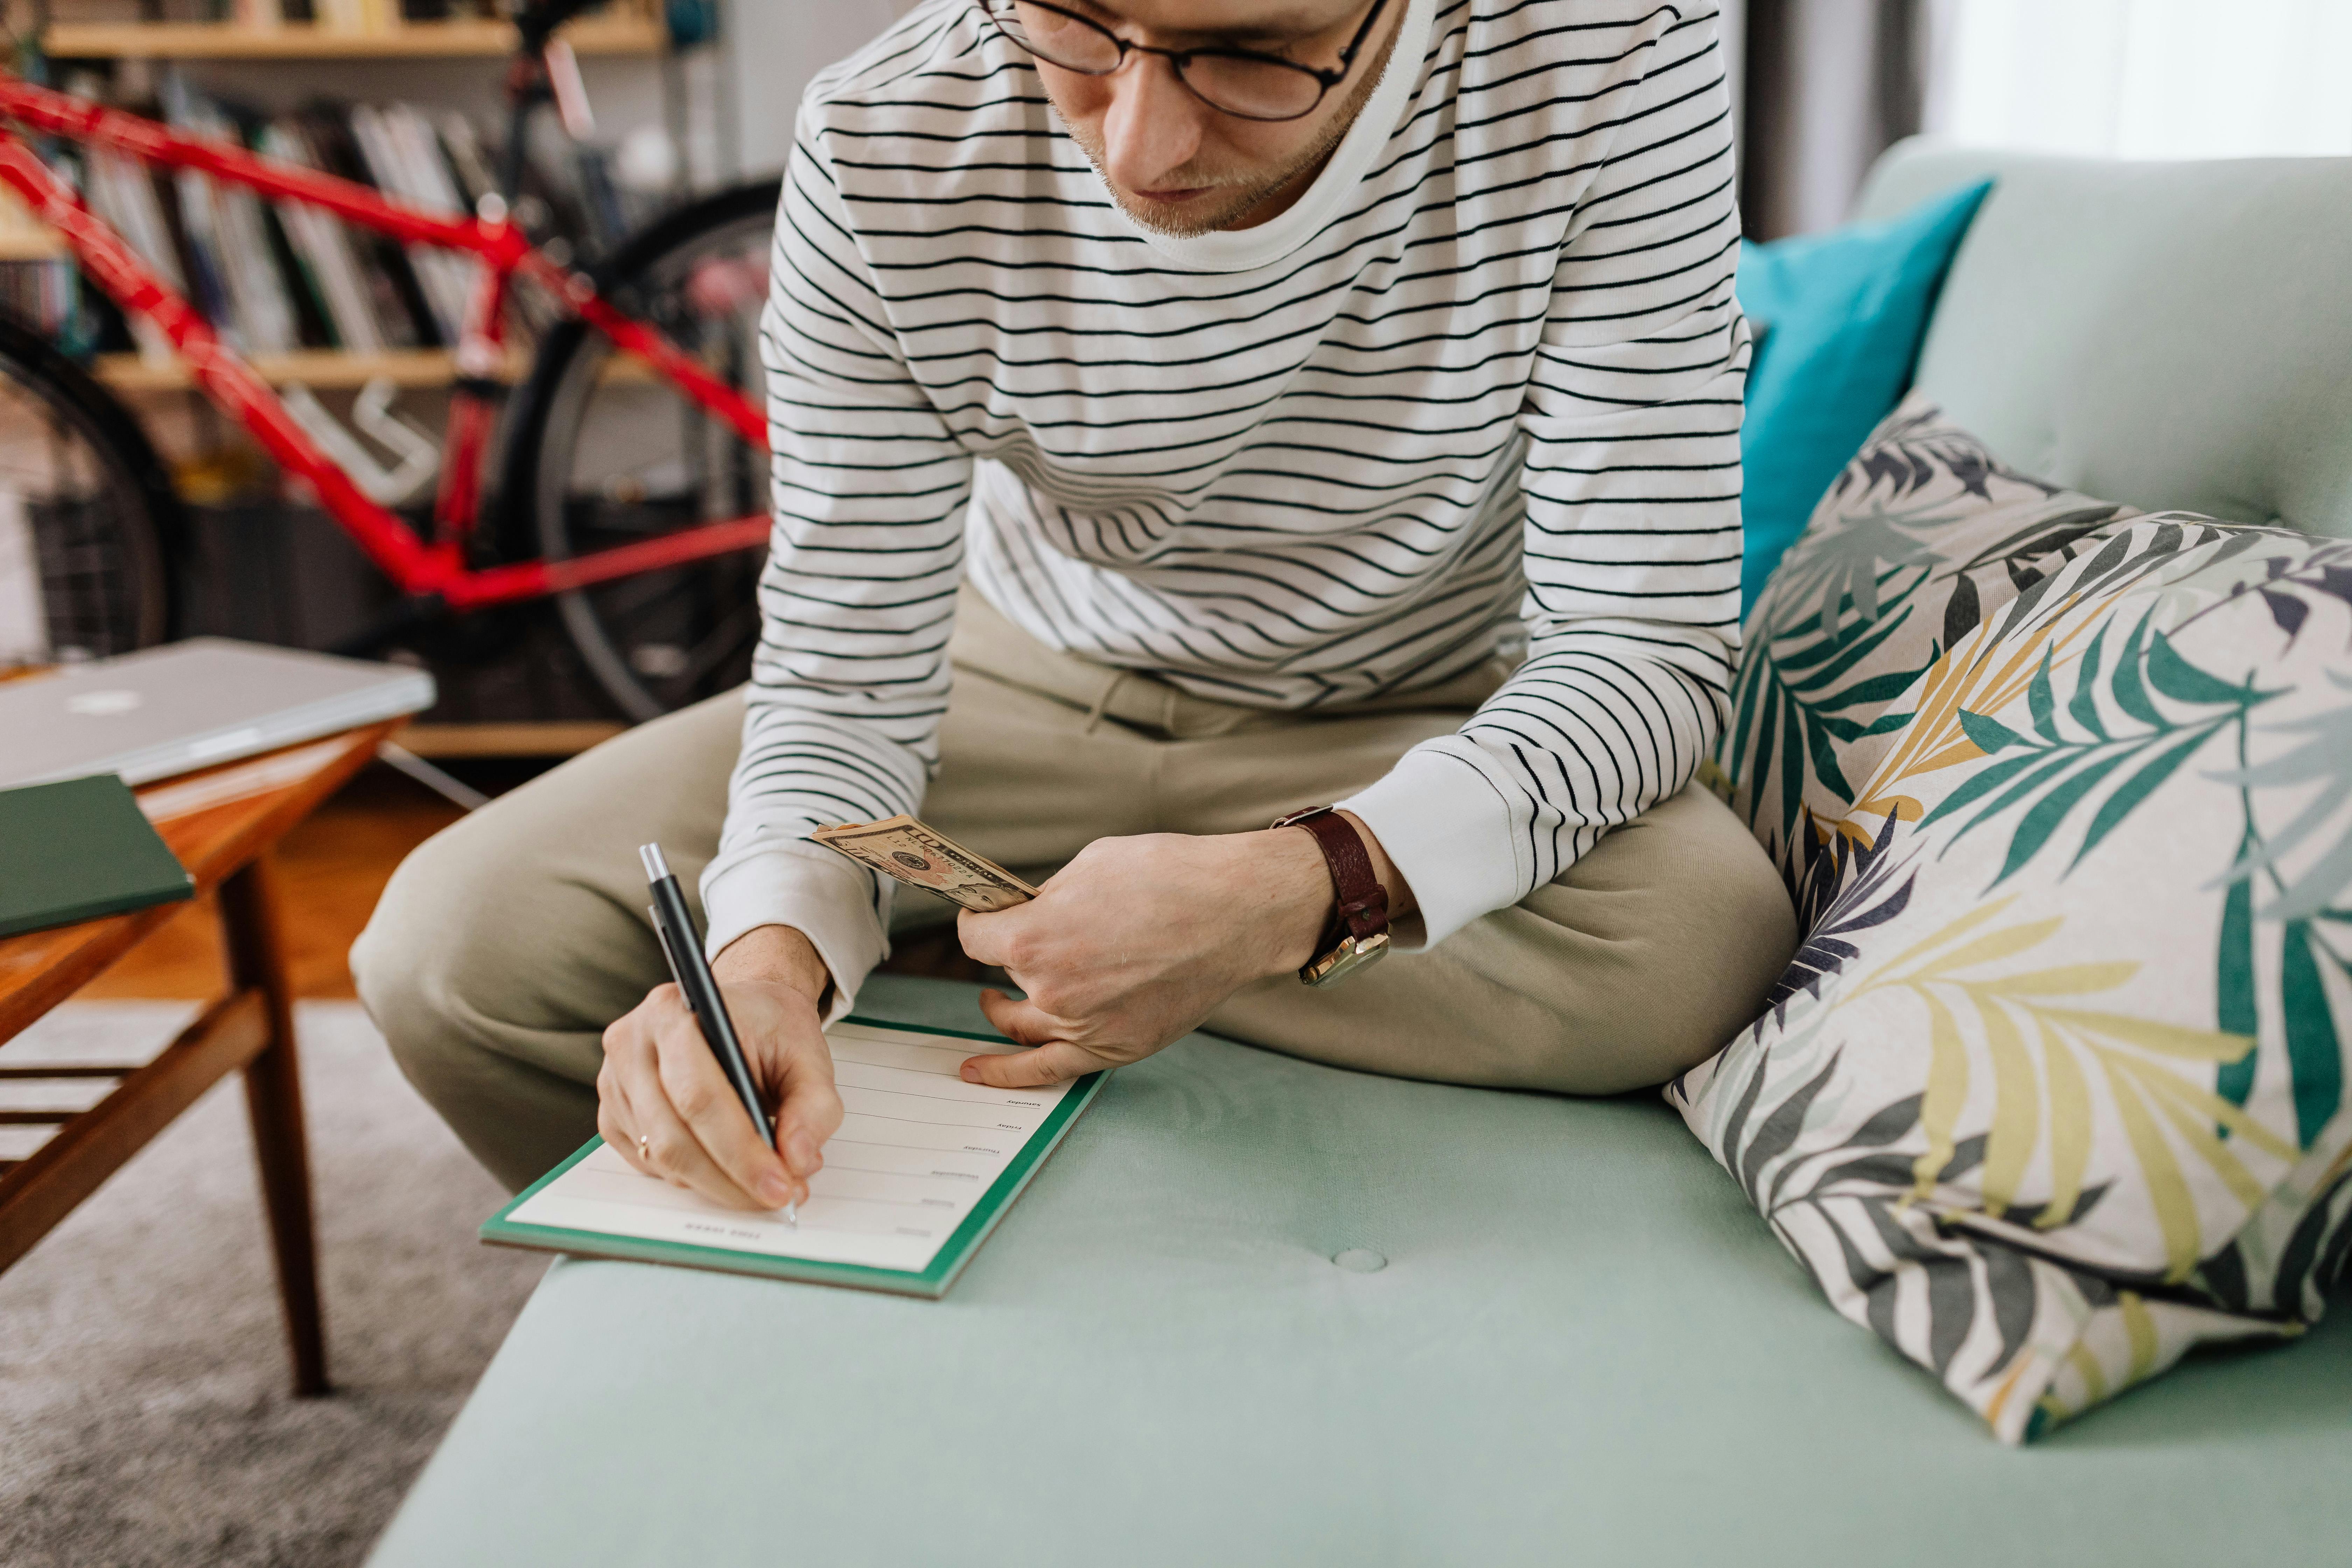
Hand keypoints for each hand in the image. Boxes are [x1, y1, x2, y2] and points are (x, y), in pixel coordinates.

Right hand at [597, 924, 842, 1211]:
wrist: (744, 1010)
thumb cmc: (771, 1030)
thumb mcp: (809, 1057)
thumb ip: (813, 1108)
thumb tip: (797, 1162)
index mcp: (673, 1013)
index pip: (700, 1097)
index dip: (741, 1152)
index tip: (780, 1187)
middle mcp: (632, 1043)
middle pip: (673, 1136)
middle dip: (730, 1180)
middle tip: (777, 1198)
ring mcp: (614, 1081)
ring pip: (659, 1157)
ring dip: (714, 1184)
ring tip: (761, 1183)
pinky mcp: (612, 1112)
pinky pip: (647, 1163)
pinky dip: (690, 1177)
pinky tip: (723, 1167)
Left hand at [953, 813, 1412, 1087]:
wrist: (1238, 912)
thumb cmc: (1171, 878)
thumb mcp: (1090, 865)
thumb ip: (1047, 898)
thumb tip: (1026, 912)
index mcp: (1034, 938)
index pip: (977, 937)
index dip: (981, 919)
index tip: (987, 914)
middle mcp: (1051, 990)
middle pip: (1005, 976)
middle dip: (1009, 953)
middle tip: (1015, 940)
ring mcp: (1084, 1026)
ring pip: (1024, 1024)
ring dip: (1005, 1010)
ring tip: (993, 1002)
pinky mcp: (1116, 1047)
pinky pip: (1049, 1069)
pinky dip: (1007, 1073)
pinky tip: (977, 1071)